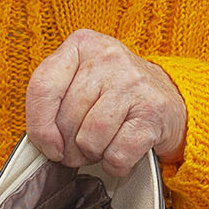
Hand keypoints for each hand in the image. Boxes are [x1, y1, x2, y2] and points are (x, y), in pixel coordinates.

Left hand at [25, 30, 188, 173]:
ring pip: (89, 138)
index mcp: (82, 44)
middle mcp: (108, 57)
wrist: (169, 97)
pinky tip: (121, 152)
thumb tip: (42, 141)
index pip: (43, 87)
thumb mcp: (80, 80)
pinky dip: (115, 164)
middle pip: (66, 119)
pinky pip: (117, 154)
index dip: (39, 126)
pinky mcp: (153, 110)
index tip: (47, 145)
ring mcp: (132, 82)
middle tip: (80, 147)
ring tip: (102, 146)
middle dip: (68, 146)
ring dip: (92, 154)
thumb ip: (54, 99)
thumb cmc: (114, 92)